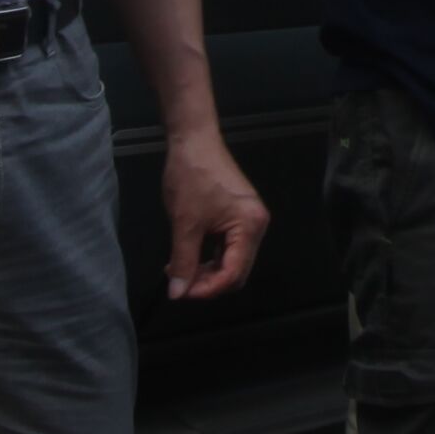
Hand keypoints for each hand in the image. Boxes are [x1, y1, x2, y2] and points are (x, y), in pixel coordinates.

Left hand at [158, 123, 269, 301]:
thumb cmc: (191, 176)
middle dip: (208, 282)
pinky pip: (227, 246)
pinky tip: (188, 257)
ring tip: (179, 270)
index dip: (207, 289)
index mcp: (250, 226)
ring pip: (230, 260)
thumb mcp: (185, 223)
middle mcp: (256, 226)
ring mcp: (248, 220)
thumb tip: (178, 293)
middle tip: (179, 284)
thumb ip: (183, 261)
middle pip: (236, 271)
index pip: (234, 273)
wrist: (193, 140)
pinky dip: (209, 256)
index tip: (181, 293)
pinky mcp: (238, 215)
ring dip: (207, 271)